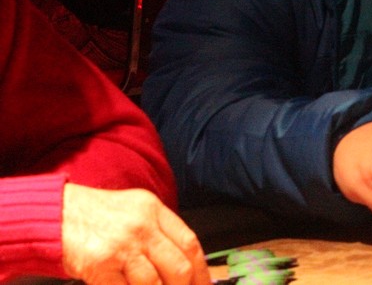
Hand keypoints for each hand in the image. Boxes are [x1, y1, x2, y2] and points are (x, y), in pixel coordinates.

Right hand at [61, 184, 209, 284]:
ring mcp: (122, 245)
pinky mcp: (101, 264)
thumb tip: (183, 263)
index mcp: (154, 210)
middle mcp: (142, 226)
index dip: (201, 271)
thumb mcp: (134, 211)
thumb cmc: (93, 214)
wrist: (54, 213)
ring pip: (154, 284)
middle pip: (178, 267)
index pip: (190, 243)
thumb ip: (158, 232)